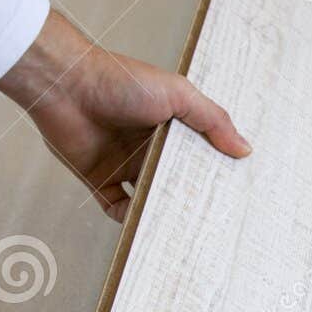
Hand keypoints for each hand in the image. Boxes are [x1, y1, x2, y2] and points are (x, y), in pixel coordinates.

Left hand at [0, 9, 249, 218]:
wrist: (66, 86)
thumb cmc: (120, 81)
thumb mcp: (178, 94)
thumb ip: (211, 120)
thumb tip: (244, 148)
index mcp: (170, 126)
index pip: (199, 155)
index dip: (214, 173)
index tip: (233, 193)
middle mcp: (148, 147)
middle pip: (175, 181)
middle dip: (191, 199)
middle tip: (213, 220)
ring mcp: (124, 165)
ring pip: (149, 198)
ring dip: (162, 212)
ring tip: (182, 230)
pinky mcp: (100, 179)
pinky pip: (117, 207)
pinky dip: (129, 219)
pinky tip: (145, 225)